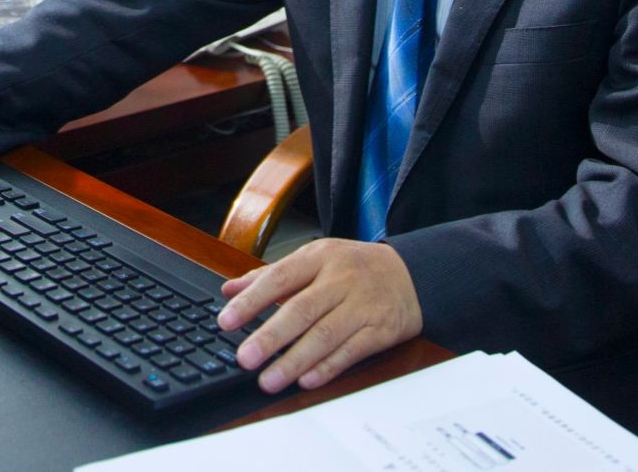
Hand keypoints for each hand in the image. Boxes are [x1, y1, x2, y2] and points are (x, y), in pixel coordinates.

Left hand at [216, 238, 422, 392]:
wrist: (410, 274)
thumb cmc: (353, 268)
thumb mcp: (314, 259)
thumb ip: (271, 276)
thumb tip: (229, 290)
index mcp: (319, 257)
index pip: (279, 278)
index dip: (252, 300)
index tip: (226, 320)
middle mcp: (340, 279)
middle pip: (301, 310)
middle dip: (271, 337)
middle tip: (245, 358)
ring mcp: (362, 305)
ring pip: (325, 335)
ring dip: (295, 361)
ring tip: (268, 380)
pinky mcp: (380, 330)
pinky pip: (351, 351)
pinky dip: (328, 367)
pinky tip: (306, 380)